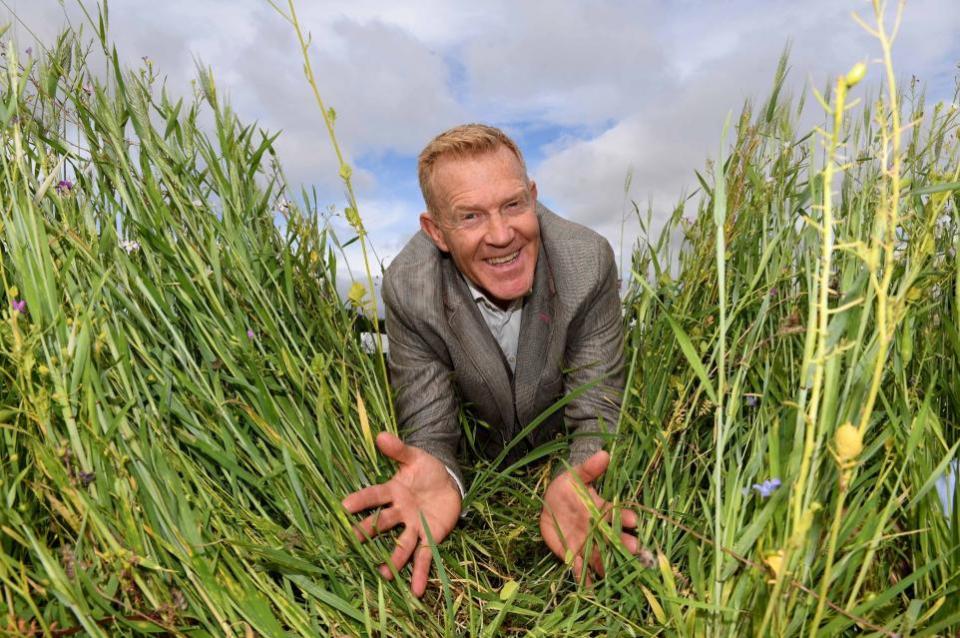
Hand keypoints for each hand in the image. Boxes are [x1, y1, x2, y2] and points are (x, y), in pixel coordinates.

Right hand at [342, 432, 461, 596]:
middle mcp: (400, 512)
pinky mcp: (430, 538)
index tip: (344, 506)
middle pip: (382, 523)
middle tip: (353, 541)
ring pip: (401, 545)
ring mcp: (414, 527)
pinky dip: (420, 574)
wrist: (448, 482)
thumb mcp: (415, 457)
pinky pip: (424, 557)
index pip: (375, 495)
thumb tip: (380, 435)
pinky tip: (416, 591)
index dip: (361, 500)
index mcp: (394, 491)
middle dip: (368, 532)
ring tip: (384, 573)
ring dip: (393, 559)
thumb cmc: (427, 470)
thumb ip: (399, 449)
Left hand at [539, 450, 639, 584]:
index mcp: (602, 511)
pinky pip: (579, 567)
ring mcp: (586, 544)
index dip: (625, 517)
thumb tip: (603, 454)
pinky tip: (587, 584)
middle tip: (635, 548)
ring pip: (600, 556)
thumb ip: (589, 469)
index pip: (617, 514)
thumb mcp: (577, 476)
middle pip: (613, 539)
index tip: (634, 519)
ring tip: (612, 572)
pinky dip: (583, 575)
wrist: (551, 503)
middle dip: (623, 543)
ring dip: (607, 563)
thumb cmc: (569, 488)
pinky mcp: (572, 554)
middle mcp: (598, 530)